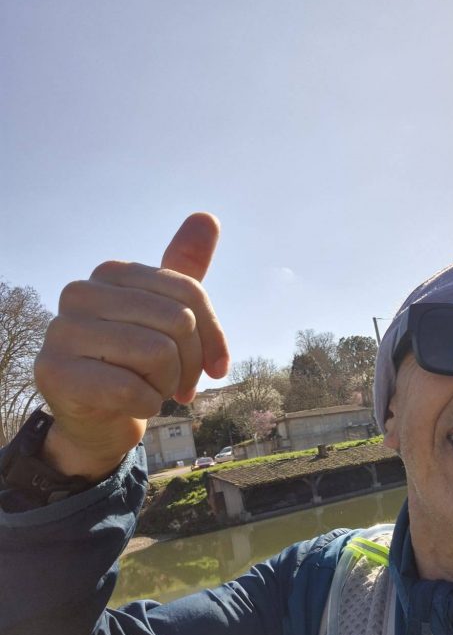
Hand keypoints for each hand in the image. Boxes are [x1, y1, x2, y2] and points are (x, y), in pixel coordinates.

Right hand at [33, 213, 229, 480]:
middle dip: (190, 364)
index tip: (216, 366)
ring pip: (158, 353)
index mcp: (110, 273)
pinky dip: (147, 405)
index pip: (190, 293)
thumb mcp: (169, 313)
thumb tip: (207, 216)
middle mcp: (79, 293)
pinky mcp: (54, 372)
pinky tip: (133, 406)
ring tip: (151, 389)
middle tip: (177, 383)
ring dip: (167, 385)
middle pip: (178, 321)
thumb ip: (186, 268)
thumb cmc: (138, 363)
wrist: (100, 418)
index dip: (214, 337)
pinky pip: (132, 389)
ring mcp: (60, 331)